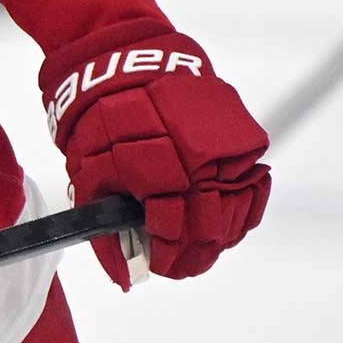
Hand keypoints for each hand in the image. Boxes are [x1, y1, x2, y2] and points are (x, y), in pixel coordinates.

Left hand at [41, 22, 270, 288]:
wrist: (128, 66)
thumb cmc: (100, 123)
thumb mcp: (89, 177)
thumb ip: (110, 229)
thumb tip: (126, 276)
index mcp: (158, 175)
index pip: (172, 236)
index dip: (165, 260)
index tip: (158, 266)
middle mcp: (199, 165)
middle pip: (209, 232)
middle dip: (191, 255)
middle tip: (178, 263)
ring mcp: (227, 152)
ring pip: (236, 215)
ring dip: (217, 236)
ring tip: (198, 243)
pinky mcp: (245, 139)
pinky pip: (252, 189)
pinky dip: (240, 208)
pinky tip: (221, 218)